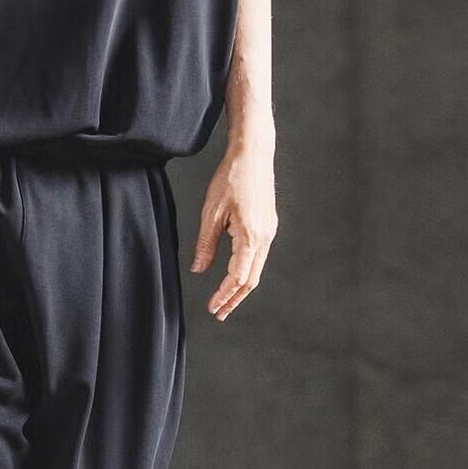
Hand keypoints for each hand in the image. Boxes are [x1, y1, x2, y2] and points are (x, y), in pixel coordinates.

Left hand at [189, 141, 277, 320]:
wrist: (253, 154)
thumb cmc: (231, 178)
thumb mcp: (211, 212)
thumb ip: (205, 244)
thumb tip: (197, 269)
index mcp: (251, 236)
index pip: (237, 277)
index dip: (224, 295)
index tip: (212, 308)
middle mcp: (264, 237)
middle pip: (251, 279)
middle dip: (234, 299)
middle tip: (219, 314)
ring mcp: (269, 231)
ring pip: (256, 269)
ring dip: (241, 287)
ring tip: (226, 301)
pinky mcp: (268, 225)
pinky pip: (259, 256)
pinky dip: (247, 271)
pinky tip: (235, 275)